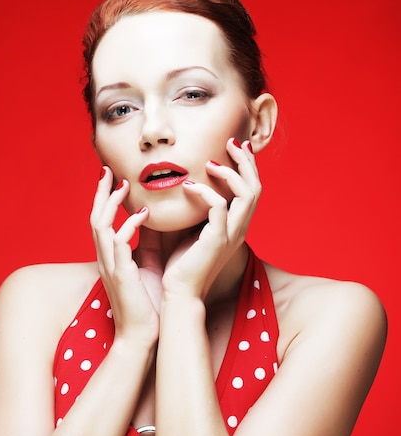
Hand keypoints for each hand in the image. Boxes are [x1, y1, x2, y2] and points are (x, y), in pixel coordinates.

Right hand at [90, 167, 160, 347]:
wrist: (142, 336)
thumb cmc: (146, 305)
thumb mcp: (146, 269)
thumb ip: (145, 248)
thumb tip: (153, 227)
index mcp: (110, 258)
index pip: (102, 222)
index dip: (106, 200)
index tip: (114, 180)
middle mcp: (105, 259)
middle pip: (95, 218)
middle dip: (101, 193)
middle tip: (108, 170)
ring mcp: (110, 266)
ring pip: (101, 226)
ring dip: (111, 203)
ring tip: (125, 185)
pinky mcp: (120, 275)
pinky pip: (119, 243)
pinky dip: (129, 225)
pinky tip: (144, 214)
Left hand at [163, 139, 260, 299]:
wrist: (180, 293)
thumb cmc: (182, 264)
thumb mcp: (192, 229)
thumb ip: (197, 209)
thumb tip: (188, 183)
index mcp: (236, 226)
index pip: (251, 190)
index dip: (247, 167)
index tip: (235, 148)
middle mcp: (239, 229)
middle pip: (255, 187)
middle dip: (246, 162)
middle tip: (232, 143)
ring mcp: (231, 235)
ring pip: (246, 194)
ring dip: (230, 172)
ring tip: (210, 162)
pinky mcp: (216, 240)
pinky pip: (219, 206)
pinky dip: (205, 192)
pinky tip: (189, 186)